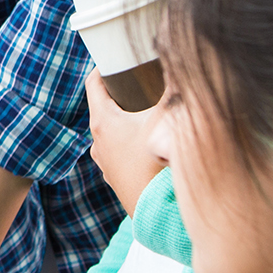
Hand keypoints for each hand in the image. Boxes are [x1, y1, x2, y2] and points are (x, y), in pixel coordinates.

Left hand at [85, 71, 164, 215]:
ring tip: (146, 110)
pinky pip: (118, 150)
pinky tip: (147, 141)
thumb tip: (180, 64)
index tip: (115, 58)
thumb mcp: (166, 121)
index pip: (93, 83)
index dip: (102, 67)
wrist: (158, 214)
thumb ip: (173, 91)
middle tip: (138, 81)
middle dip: (119, 92)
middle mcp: (97, 141)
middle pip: (103, 106)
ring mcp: (104, 161)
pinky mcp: (114, 177)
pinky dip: (128, 140)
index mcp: (102, 122)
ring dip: (124, 118)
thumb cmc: (157, 167)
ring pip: (110, 130)